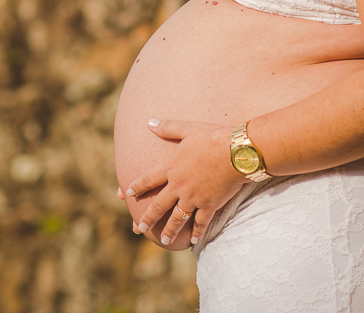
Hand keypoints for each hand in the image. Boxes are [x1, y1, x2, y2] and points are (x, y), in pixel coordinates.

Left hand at [124, 118, 246, 245]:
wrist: (236, 153)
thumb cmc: (212, 137)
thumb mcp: (188, 129)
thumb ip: (168, 127)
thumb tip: (149, 122)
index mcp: (171, 167)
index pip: (149, 179)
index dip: (137, 187)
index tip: (127, 194)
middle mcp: (179, 185)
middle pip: (159, 204)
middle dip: (148, 218)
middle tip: (139, 228)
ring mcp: (194, 197)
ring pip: (178, 218)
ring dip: (170, 230)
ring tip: (164, 241)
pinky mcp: (209, 205)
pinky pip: (201, 222)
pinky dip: (197, 232)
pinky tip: (194, 241)